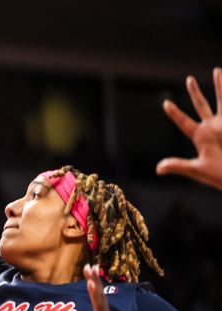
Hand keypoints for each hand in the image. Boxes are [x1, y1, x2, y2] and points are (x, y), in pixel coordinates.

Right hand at [84, 264, 154, 310]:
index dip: (95, 294)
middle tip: (89, 266)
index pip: (99, 307)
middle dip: (95, 281)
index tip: (91, 280)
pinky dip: (95, 292)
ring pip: (100, 298)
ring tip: (91, 270)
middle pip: (100, 297)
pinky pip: (98, 303)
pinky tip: (93, 286)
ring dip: (96, 283)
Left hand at [157, 68, 221, 189]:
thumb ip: (178, 166)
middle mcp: (212, 127)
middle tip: (189, 78)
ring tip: (217, 70)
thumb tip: (158, 169)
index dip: (175, 113)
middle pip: (201, 105)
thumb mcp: (197, 170)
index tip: (165, 103)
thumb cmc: (219, 175)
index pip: (184, 122)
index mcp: (200, 137)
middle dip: (195, 92)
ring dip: (220, 85)